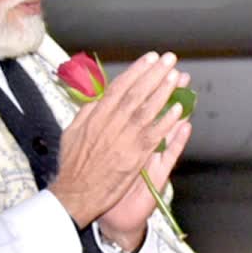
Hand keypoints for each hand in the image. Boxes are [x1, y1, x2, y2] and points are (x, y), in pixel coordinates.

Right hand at [47, 52, 187, 230]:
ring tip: (177, 76)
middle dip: (154, 74)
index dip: (137, 71)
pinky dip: (167, 122)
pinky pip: (155, 136)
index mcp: (96, 116)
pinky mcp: (135, 157)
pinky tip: (179, 110)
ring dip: (163, 92)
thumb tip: (98, 96)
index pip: (120, 87)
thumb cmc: (73, 165)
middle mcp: (111, 124)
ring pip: (147, 110)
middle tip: (169, 59)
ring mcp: (125, 140)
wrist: (76, 194)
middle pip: (137, 93)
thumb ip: (87, 112)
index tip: (150, 58)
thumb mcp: (72, 132)